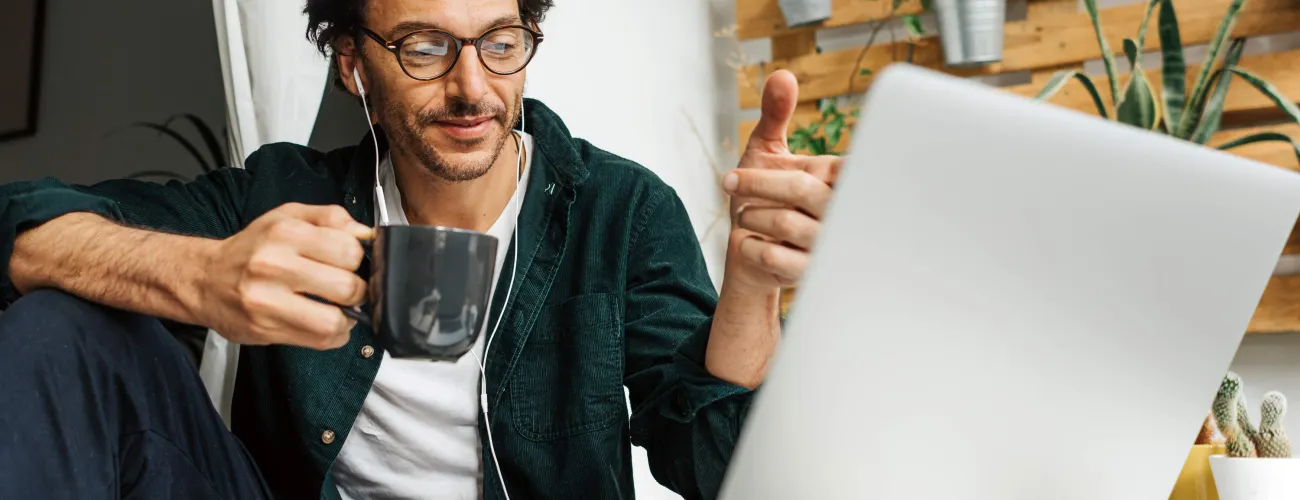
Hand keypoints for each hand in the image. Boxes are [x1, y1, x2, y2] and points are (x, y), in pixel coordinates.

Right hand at [199, 203, 372, 348]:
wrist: (204, 279)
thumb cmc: (251, 249)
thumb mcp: (288, 217)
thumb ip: (330, 218)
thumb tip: (366, 234)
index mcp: (285, 233)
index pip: (349, 250)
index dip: (358, 260)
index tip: (350, 264)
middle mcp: (274, 265)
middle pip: (346, 287)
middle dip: (357, 291)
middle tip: (348, 289)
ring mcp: (267, 301)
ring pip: (333, 321)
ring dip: (346, 319)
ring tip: (338, 309)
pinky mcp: (264, 329)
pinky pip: (317, 340)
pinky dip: (332, 335)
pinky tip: (323, 322)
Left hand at [723, 70, 841, 289]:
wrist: (753, 258)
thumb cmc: (767, 200)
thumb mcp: (768, 153)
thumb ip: (776, 115)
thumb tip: (782, 75)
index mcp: (839, 181)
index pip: (837, 164)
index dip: (790, 165)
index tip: (759, 169)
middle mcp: (841, 213)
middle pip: (800, 188)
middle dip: (755, 183)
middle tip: (729, 182)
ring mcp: (826, 246)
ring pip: (783, 223)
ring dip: (750, 215)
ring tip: (746, 215)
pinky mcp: (808, 275)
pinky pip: (770, 256)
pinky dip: (749, 246)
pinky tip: (751, 243)